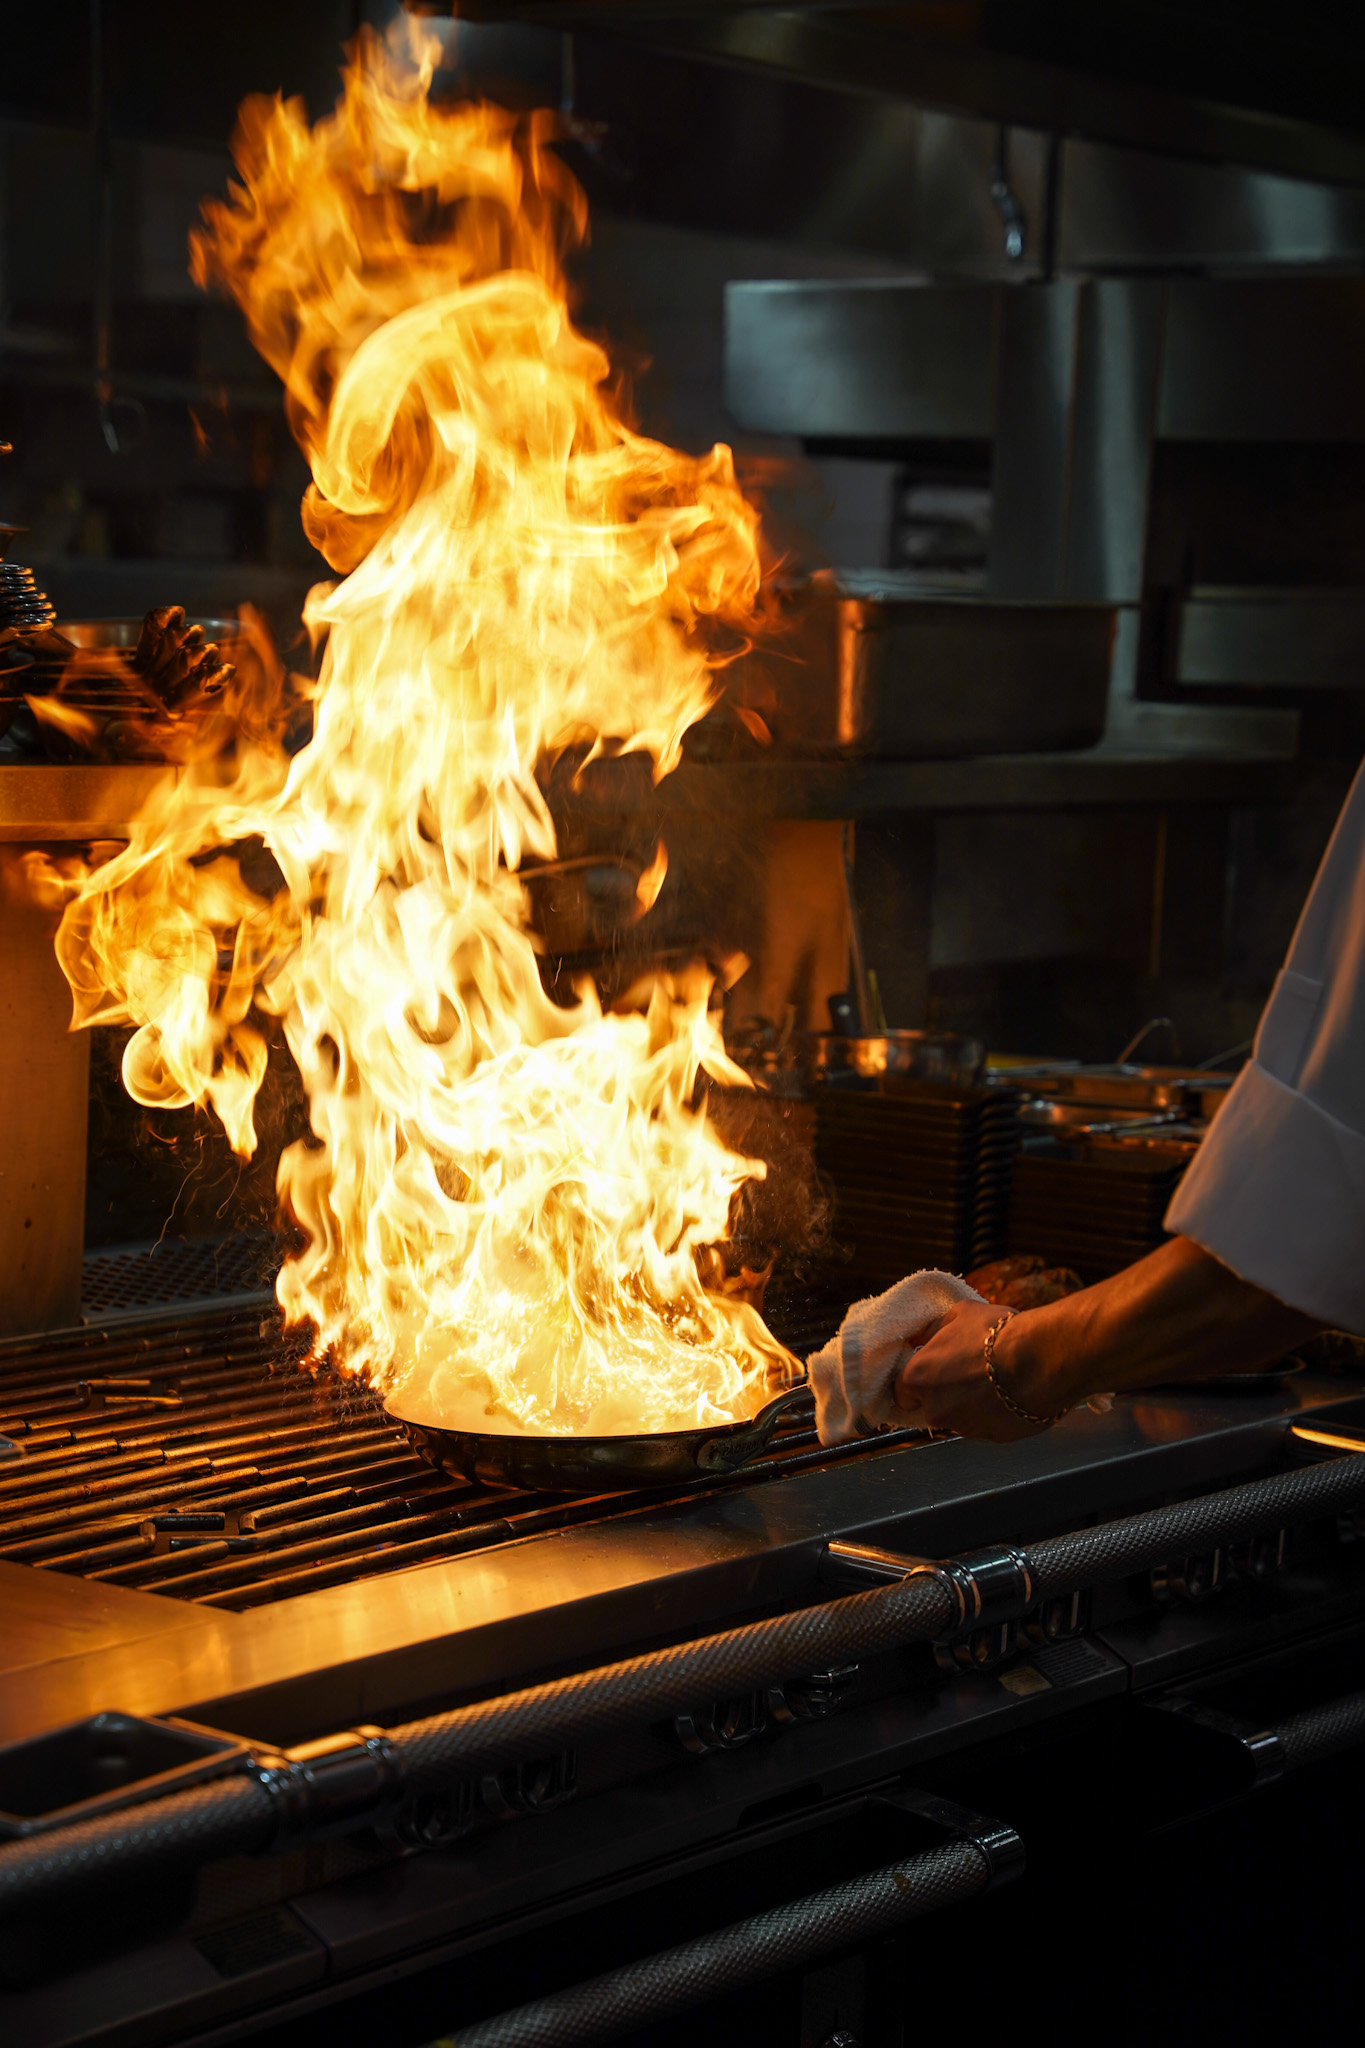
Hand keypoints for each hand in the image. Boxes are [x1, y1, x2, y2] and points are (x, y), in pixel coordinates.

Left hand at [894, 1302, 1059, 1441]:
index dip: (918, 1379)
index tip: (932, 1369)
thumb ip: (934, 1331)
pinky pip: (989, 1425)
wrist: (1042, 1359)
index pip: (902, 1390)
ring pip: (962, 1417)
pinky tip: (1012, 1393)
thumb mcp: (959, 1314)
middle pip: (933, 1406)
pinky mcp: (995, 1438)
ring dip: (973, 1403)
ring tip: (997, 1379)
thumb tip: (923, 1338)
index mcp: (920, 1378)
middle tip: (970, 1369)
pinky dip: (997, 1413)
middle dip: (947, 1391)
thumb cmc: (998, 1334)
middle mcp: (937, 1410)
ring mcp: (966, 1428)